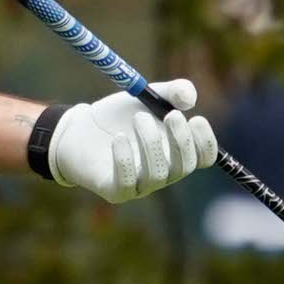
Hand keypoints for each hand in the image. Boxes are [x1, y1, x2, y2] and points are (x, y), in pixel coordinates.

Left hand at [47, 79, 219, 201]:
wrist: (78, 131)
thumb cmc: (118, 117)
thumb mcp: (145, 97)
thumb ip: (170, 92)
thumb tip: (189, 99)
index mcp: (176, 153)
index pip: (203, 157)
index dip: (205, 142)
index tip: (196, 118)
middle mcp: (163, 172)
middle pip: (185, 167)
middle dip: (181, 140)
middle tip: (171, 114)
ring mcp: (140, 185)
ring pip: (157, 174)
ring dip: (152, 144)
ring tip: (138, 118)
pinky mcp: (115, 192)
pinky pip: (126, 183)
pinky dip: (125, 160)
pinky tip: (118, 138)